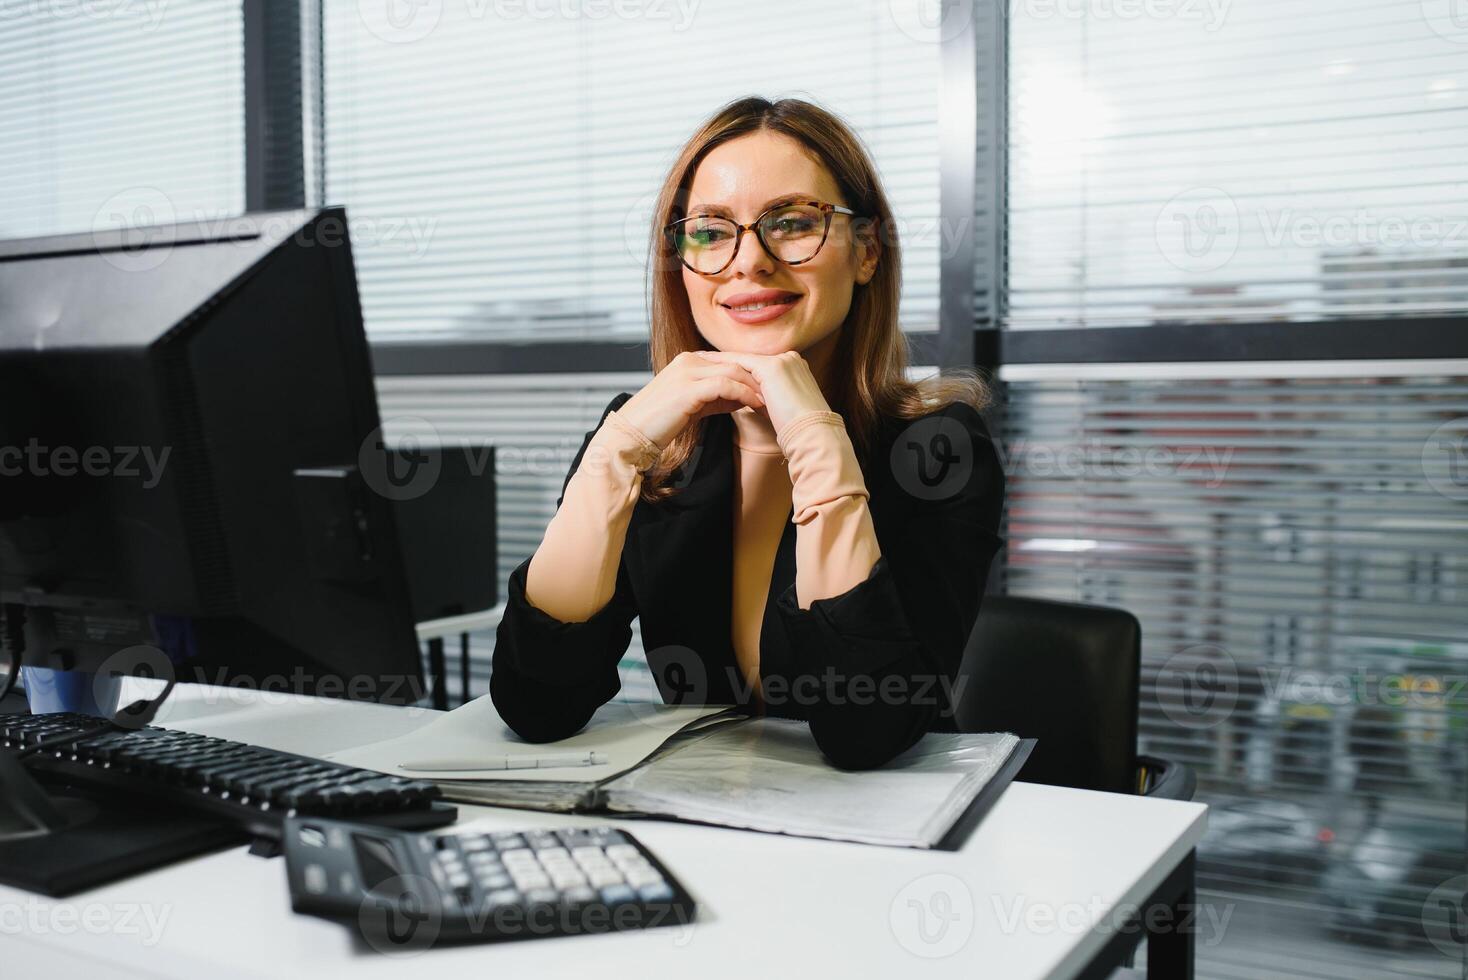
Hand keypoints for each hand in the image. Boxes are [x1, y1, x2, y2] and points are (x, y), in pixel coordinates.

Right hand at [616, 350, 764, 448]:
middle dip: (758, 379)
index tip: (771, 391)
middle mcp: (688, 360)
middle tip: (778, 395)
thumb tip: (744, 397)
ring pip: (733, 372)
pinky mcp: (688, 388)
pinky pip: (725, 385)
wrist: (631, 435)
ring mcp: (687, 372)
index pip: (729, 362)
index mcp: (689, 361)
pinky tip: (756, 406)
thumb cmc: (660, 423)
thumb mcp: (693, 405)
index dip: (752, 376)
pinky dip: (744, 394)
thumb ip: (717, 397)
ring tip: (772, 402)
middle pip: (735, 363)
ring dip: (755, 387)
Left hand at [692, 350, 831, 435]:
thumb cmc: (799, 430)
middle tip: (703, 359)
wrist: (812, 434)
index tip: (719, 369)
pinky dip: (723, 364)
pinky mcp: (772, 368)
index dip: (737, 368)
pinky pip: (741, 364)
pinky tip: (707, 365)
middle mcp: (789, 359)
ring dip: (720, 360)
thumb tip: (755, 401)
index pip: (759, 366)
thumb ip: (771, 397)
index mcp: (794, 367)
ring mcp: (782, 361)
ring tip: (700, 360)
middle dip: (726, 361)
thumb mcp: (784, 407)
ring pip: (743, 360)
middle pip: (750, 360)